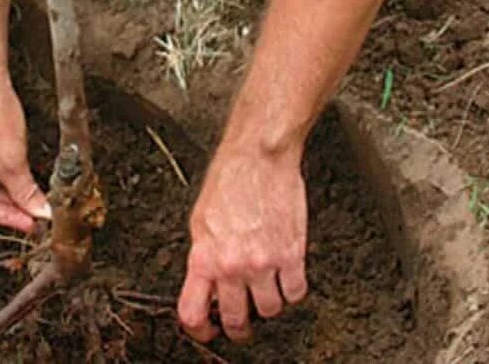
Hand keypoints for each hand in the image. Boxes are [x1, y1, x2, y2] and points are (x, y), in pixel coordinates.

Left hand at [178, 143, 308, 341]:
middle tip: (242, 318)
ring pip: (270, 311)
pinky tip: (286, 276)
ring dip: (268, 303)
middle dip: (238, 324)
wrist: (258, 157)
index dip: (199, 330)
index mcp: (204, 257)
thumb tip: (207, 284)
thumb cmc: (229, 181)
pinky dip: (293, 290)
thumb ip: (203, 257)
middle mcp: (232, 266)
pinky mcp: (292, 255)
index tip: (207, 330)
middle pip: (235, 320)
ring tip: (266, 286)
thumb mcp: (200, 221)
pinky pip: (296, 293)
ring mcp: (264, 263)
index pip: (193, 313)